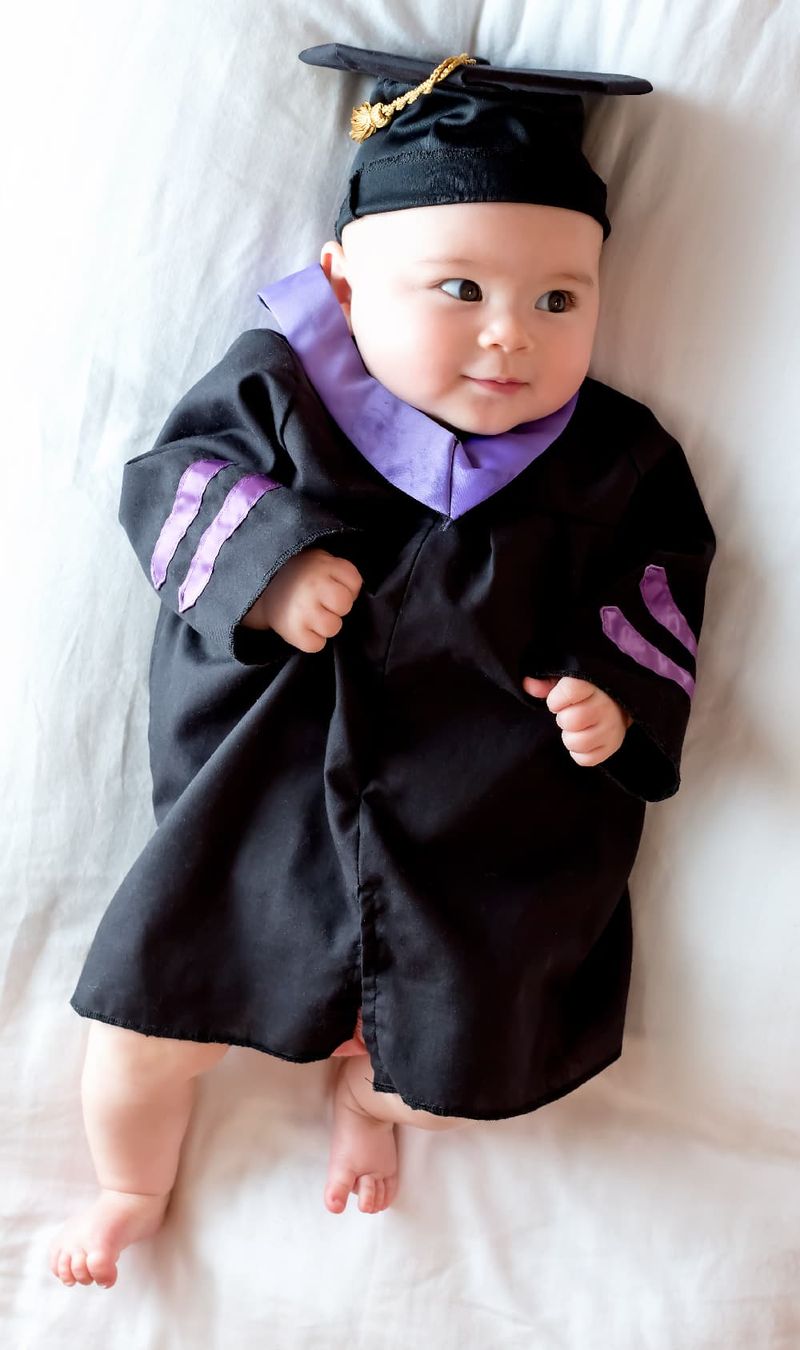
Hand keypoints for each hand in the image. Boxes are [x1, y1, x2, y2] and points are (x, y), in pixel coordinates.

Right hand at [240, 548, 362, 652]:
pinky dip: (312, 640)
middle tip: (322, 602)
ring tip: (312, 615)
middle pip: (345, 605)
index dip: (348, 586)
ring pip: (333, 627)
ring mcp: (302, 609)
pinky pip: (316, 645)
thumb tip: (355, 595)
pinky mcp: (292, 630)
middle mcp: (312, 585)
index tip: (333, 585)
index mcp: (322, 565)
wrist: (261, 586)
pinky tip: (303, 627)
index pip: (354, 581)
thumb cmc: (300, 575)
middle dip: (337, 606)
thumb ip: (339, 572)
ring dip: (325, 624)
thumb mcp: (320, 560)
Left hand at [522, 675, 631, 766]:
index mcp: (593, 686)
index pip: (570, 690)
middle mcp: (605, 706)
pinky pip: (585, 759)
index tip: (557, 701)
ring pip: (577, 743)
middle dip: (562, 720)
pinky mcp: (612, 747)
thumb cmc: (585, 693)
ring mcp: (611, 729)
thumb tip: (528, 685)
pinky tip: (582, 741)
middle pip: (571, 720)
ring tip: (574, 730)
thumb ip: (546, 683)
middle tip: (567, 716)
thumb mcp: (566, 683)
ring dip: (569, 738)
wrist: (616, 706)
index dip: (555, 699)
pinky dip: (578, 753)